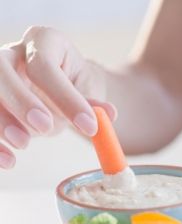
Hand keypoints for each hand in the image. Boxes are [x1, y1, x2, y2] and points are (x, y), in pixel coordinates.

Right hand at [0, 26, 115, 168]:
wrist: (59, 91)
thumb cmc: (73, 85)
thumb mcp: (87, 90)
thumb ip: (93, 104)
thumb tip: (109, 115)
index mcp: (44, 42)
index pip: (45, 66)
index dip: (65, 97)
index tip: (88, 126)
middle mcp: (14, 54)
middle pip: (1, 70)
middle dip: (21, 100)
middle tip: (44, 127)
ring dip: (1, 122)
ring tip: (24, 144)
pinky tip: (9, 161)